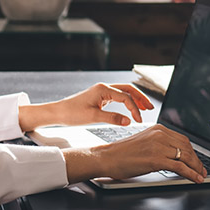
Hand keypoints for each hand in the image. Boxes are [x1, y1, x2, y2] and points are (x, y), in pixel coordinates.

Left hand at [20, 83, 154, 131]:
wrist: (58, 112)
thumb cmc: (71, 113)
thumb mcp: (93, 117)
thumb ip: (112, 118)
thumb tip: (128, 121)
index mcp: (102, 90)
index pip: (125, 97)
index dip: (135, 109)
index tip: (139, 120)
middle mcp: (103, 88)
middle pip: (128, 89)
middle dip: (140, 98)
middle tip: (150, 108)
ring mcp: (101, 92)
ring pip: (123, 92)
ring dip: (135, 99)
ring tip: (145, 108)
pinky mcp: (99, 97)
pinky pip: (117, 97)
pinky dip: (126, 102)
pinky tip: (130, 109)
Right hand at [64, 124, 206, 183]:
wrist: (106, 158)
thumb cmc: (121, 153)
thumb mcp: (143, 142)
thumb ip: (159, 144)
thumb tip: (175, 155)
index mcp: (157, 129)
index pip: (183, 140)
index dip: (193, 152)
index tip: (197, 161)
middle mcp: (160, 135)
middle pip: (187, 148)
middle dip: (197, 161)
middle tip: (202, 170)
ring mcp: (158, 146)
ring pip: (186, 157)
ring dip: (196, 168)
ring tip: (200, 176)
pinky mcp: (156, 159)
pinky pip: (180, 167)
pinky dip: (191, 174)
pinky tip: (195, 179)